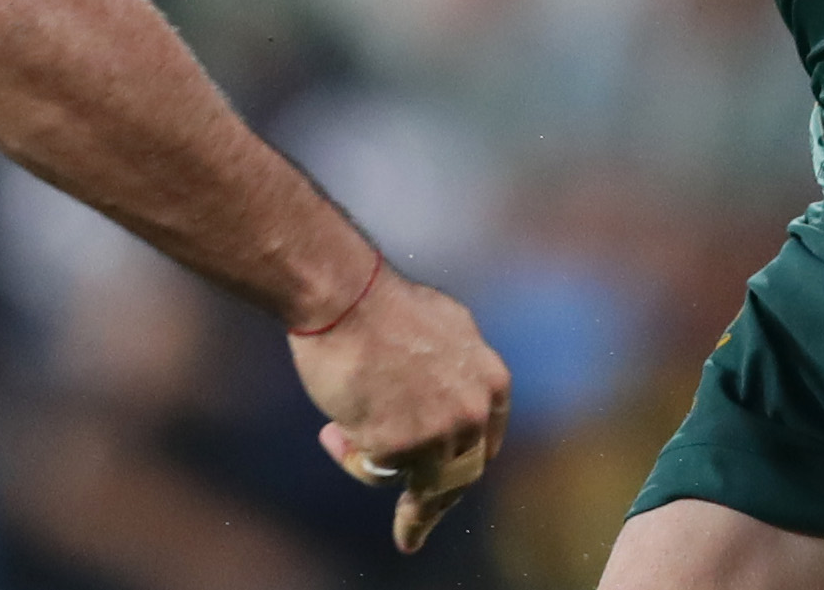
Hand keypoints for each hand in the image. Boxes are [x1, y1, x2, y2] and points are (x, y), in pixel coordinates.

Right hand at [289, 266, 510, 553]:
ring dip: (377, 471)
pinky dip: (353, 457)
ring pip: (415, 479)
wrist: (347, 297)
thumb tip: (447, 394)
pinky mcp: (400, 447)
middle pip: (460, 476)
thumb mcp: (446, 331)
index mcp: (490, 381)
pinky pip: (376, 471)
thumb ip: (456, 369)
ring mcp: (439, 432)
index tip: (448, 487)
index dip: (464, 466)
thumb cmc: (382, 307)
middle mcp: (473, 411)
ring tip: (340, 440)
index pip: (485, 442)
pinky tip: (333, 430)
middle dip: (434, 504)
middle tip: (412, 527)